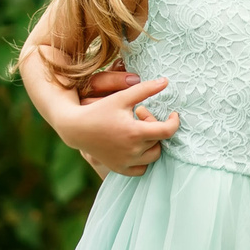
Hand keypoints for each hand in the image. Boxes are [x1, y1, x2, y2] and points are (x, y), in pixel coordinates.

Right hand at [57, 73, 177, 176]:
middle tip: (141, 115)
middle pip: (160, 142)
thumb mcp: (122, 97)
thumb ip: (146, 89)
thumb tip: (166, 81)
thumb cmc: (99, 110)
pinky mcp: (120, 168)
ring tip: (137, 130)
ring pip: (153, 156)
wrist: (76, 128)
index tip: (173, 114)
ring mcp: (126, 162)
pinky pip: (142, 169)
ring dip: (151, 143)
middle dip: (155, 127)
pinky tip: (135, 145)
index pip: (167, 131)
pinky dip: (143, 159)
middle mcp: (132, 151)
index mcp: (135, 132)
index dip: (174, 122)